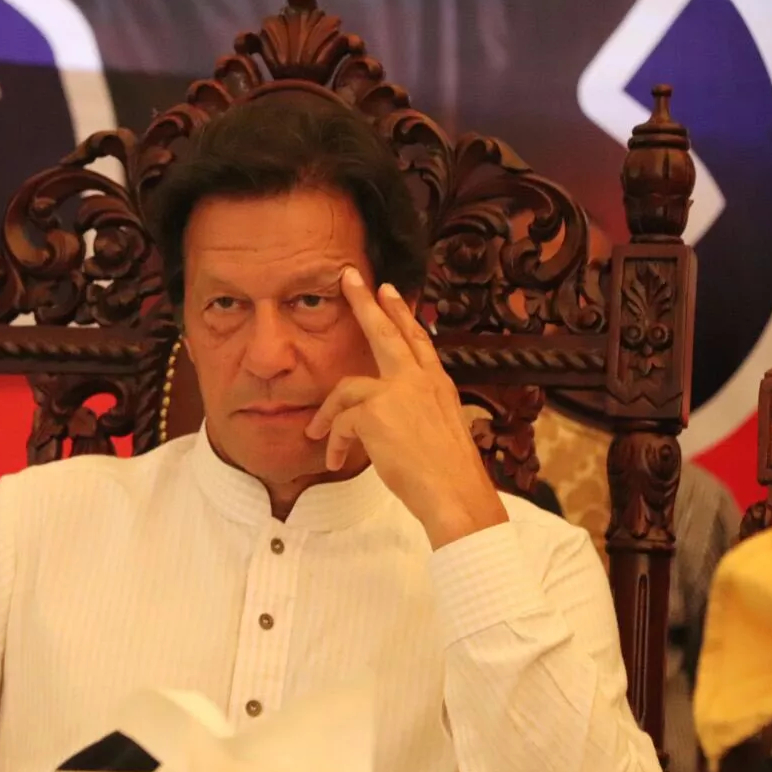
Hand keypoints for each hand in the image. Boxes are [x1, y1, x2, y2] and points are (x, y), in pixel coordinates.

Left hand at [304, 267, 507, 548]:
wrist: (454, 493)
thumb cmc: (447, 473)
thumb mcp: (438, 429)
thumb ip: (415, 410)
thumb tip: (388, 414)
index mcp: (436, 382)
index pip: (416, 338)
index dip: (400, 313)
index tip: (388, 290)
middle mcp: (419, 379)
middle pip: (385, 332)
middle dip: (364, 302)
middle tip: (349, 278)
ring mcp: (397, 392)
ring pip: (346, 387)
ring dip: (327, 414)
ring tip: (317, 434)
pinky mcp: (375, 412)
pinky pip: (340, 422)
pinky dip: (334, 443)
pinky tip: (335, 460)